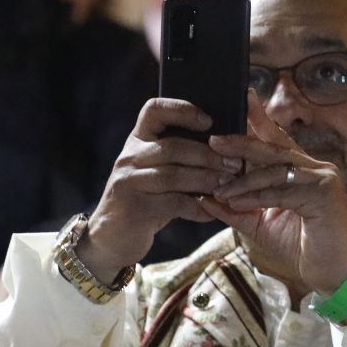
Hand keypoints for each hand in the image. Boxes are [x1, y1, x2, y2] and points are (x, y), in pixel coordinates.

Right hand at [78, 99, 240, 281]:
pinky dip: (196, 208)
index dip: (181, 109)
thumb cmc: (144, 200)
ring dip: (205, 180)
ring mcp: (128, 183)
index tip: (208, 121)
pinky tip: (211, 212)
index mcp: (136, 142)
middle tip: (234, 164)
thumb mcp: (153, 173)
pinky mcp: (134, 208)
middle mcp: (129, 158)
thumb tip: (223, 149)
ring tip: (227, 185)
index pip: (153, 110)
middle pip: (171, 147)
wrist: (112, 238)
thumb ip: (177, 158)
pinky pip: (173, 204)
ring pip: (173, 175)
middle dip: (207, 155)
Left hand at [204, 94, 346, 297]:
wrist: (329, 273)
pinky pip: (283, 191)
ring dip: (243, 180)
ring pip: (275, 170)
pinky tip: (236, 202)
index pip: (277, 140)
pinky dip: (257, 196)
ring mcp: (323, 178)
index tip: (243, 99)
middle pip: (273, 148)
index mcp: (302, 169)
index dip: (260, 120)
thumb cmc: (299, 246)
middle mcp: (316, 167)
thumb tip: (204, 197)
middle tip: (214, 140)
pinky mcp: (325, 193)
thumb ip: (236, 209)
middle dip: (242, 143)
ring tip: (219, 187)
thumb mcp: (260, 224)